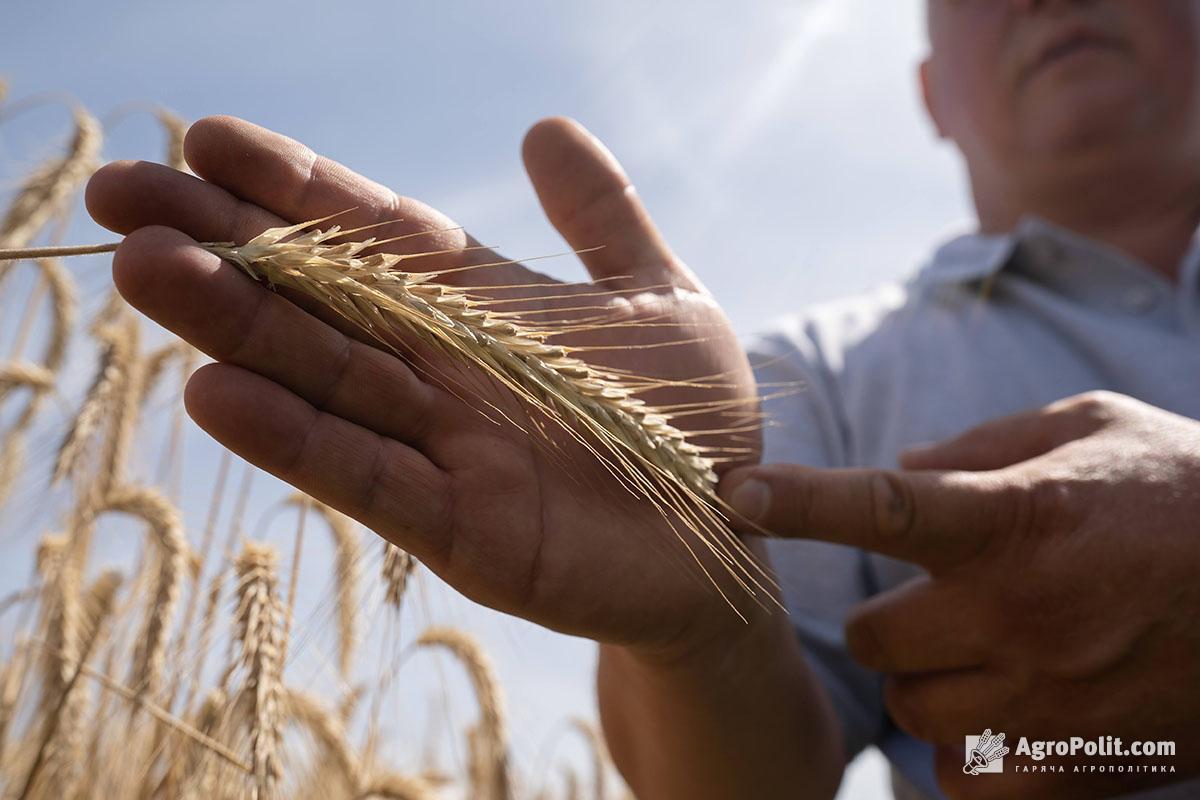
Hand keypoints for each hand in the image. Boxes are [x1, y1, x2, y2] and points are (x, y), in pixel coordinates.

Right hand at [85, 115, 764, 662]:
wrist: (735, 538)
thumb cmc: (699, 423)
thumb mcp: (665, 298)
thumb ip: (604, 218)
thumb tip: (544, 128)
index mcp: (490, 310)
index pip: (379, 235)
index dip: (300, 186)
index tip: (209, 137)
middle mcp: (450, 374)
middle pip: (323, 300)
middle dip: (225, 246)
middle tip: (120, 195)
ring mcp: (450, 452)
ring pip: (325, 381)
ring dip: (236, 330)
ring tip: (145, 272)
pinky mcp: (465, 532)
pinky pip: (372, 479)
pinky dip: (298, 441)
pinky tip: (215, 395)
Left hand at [719, 391, 1199, 798]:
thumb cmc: (1184, 495)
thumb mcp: (1090, 430)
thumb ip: (981, 447)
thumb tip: (897, 463)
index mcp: (1016, 517)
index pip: (880, 509)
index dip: (797, 502)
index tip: (731, 495)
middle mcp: (1020, 611)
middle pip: (876, 637)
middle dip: (893, 620)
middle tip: (943, 601)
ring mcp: (1047, 698)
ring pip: (912, 709)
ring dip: (930, 683)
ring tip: (992, 654)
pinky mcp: (1075, 767)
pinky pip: (962, 779)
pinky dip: (968, 751)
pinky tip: (1013, 711)